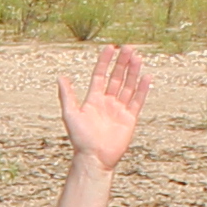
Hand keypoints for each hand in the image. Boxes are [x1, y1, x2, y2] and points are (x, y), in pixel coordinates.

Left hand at [58, 42, 149, 174]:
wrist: (94, 157)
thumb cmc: (80, 138)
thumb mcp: (70, 114)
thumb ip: (67, 95)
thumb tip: (60, 77)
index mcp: (93, 100)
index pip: (100, 75)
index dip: (105, 62)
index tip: (110, 48)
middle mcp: (107, 102)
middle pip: (117, 78)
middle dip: (122, 63)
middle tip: (128, 48)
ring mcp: (119, 110)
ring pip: (128, 86)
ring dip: (133, 72)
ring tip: (138, 57)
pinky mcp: (129, 119)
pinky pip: (137, 101)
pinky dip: (142, 90)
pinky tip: (146, 77)